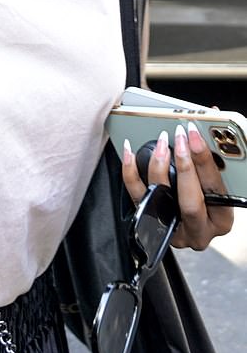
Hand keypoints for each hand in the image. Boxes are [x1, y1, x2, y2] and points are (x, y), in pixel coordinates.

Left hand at [122, 123, 233, 249]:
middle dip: (185, 164)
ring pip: (163, 199)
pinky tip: (130, 152)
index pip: (216, 189)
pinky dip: (131, 172)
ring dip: (159, 166)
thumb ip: (213, 161)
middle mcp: (199, 229)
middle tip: (180, 135)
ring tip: (160, 143)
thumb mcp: (214, 184)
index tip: (196, 135)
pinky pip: (137, 197)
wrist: (187, 230)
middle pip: (191, 199)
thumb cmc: (205, 200)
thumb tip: (207, 122)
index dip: (205, 160)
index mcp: (222, 217)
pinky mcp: (152, 225)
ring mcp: (174, 230)